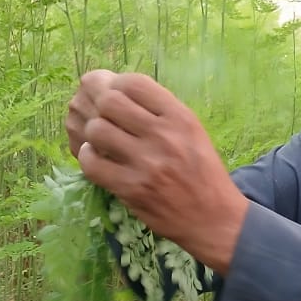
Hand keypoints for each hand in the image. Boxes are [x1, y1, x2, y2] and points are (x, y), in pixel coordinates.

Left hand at [72, 72, 247, 275]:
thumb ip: (159, 111)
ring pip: (97, 130)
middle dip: (100, 106)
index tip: (115, 94)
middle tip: (103, 117)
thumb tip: (115, 89)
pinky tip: (96, 159)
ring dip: (92, 134)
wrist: (213, 218)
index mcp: (180, 117)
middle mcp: (164, 135)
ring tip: (100, 141)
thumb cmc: (201, 171)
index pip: (134, 83)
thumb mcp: (192, 131)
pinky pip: (92, 164)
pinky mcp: (132, 189)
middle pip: (110, 102)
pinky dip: (87, 158)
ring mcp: (147, 163)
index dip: (116, 84)